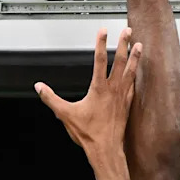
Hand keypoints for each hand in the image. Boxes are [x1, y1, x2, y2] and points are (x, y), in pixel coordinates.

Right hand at [35, 28, 140, 158]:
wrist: (106, 149)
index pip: (100, 60)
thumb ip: (51, 99)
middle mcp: (113, 90)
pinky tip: (137, 72)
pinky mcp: (127, 105)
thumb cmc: (89, 133)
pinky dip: (135, 76)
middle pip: (120, 61)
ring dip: (135, 57)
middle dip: (124, 44)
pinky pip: (133, 86)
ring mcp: (122, 96)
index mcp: (99, 89)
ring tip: (140, 45)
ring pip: (130, 71)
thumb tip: (39, 87)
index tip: (103, 30)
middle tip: (127, 31)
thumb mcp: (65, 114)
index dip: (101, 43)